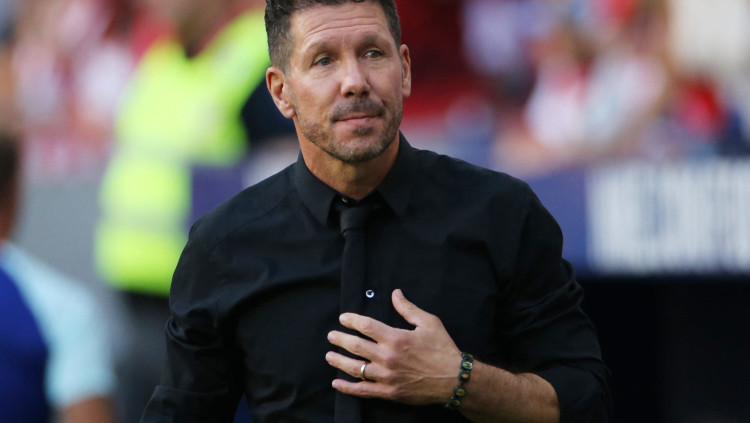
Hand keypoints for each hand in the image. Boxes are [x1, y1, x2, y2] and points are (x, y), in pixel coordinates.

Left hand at [326, 289, 460, 404]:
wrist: (454, 379)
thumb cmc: (442, 349)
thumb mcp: (429, 323)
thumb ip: (408, 308)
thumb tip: (395, 293)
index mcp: (396, 338)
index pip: (365, 326)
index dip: (351, 320)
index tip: (343, 318)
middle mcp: (387, 357)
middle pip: (355, 346)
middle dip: (339, 339)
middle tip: (331, 336)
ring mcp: (386, 376)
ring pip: (355, 368)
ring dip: (339, 361)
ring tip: (329, 356)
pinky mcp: (389, 392)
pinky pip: (363, 390)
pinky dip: (347, 387)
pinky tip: (337, 383)